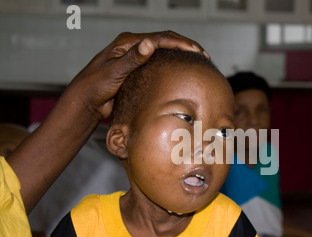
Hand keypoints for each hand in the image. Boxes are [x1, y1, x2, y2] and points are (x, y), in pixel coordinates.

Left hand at [61, 30, 207, 119]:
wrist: (86, 102)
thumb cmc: (94, 86)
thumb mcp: (114, 72)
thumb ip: (132, 58)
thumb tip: (150, 44)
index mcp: (127, 42)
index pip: (160, 38)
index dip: (181, 43)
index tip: (197, 51)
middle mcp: (132, 47)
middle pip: (165, 41)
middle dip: (185, 46)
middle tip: (203, 55)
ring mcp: (135, 58)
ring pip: (163, 51)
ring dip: (180, 54)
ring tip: (197, 60)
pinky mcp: (136, 71)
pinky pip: (158, 64)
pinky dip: (172, 64)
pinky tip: (181, 70)